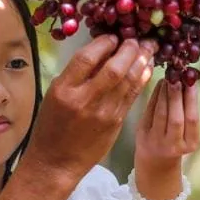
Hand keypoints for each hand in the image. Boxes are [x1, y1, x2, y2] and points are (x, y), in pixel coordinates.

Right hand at [23, 35, 155, 180]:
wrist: (56, 162)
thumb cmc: (52, 126)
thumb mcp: (54, 95)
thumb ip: (77, 75)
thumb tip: (102, 51)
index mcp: (64, 89)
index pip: (87, 58)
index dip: (104, 43)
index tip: (112, 36)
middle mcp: (84, 99)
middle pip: (114, 68)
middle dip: (129, 49)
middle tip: (135, 39)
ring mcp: (103, 112)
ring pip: (128, 81)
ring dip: (141, 61)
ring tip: (147, 48)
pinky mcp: (116, 122)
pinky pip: (132, 95)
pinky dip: (141, 79)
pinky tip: (147, 68)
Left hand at [133, 80, 199, 195]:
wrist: (156, 160)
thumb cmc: (176, 138)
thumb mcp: (187, 131)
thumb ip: (188, 110)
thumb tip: (188, 80)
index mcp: (190, 143)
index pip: (192, 119)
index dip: (192, 100)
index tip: (191, 83)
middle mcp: (174, 145)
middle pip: (176, 117)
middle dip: (177, 95)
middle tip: (177, 76)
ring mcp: (156, 142)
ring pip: (161, 113)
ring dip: (165, 93)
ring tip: (169, 78)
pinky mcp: (142, 135)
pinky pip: (149, 112)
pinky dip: (155, 96)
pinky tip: (159, 84)